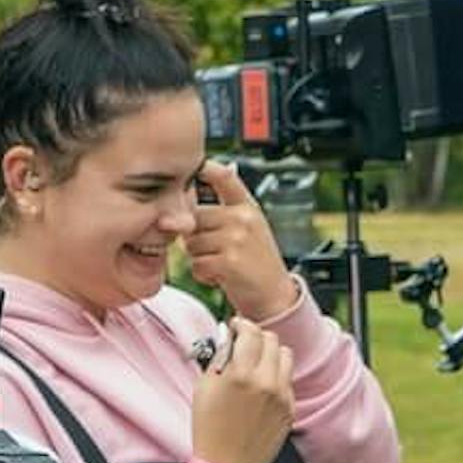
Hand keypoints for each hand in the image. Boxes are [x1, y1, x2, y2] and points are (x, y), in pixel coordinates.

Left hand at [183, 160, 295, 320]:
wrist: (276, 297)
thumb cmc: (257, 263)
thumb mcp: (249, 228)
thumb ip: (223, 210)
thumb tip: (186, 198)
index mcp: (248, 207)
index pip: (225, 177)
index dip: (205, 168)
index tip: (195, 166)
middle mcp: (243, 218)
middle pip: (194, 218)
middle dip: (196, 236)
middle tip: (217, 250)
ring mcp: (237, 239)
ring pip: (192, 243)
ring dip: (199, 258)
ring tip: (222, 264)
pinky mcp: (229, 261)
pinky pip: (197, 264)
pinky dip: (204, 275)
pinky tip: (221, 276)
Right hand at [189, 317, 294, 462]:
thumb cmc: (209, 429)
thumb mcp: (204, 388)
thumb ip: (220, 358)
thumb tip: (231, 338)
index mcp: (241, 375)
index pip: (251, 332)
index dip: (242, 324)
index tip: (236, 326)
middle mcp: (266, 383)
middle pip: (272, 340)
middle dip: (257, 337)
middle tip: (245, 343)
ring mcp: (282, 397)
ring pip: (286, 357)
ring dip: (271, 354)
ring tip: (255, 363)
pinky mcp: (290, 410)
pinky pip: (288, 381)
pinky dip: (276, 377)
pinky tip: (261, 387)